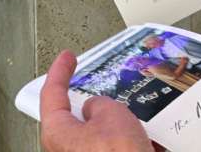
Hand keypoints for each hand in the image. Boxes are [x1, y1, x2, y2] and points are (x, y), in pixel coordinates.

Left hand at [40, 50, 158, 151]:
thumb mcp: (110, 113)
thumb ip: (99, 103)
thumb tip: (97, 108)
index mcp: (57, 134)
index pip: (52, 95)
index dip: (60, 71)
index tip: (67, 58)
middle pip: (76, 118)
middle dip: (97, 106)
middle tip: (109, 94)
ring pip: (101, 134)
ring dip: (121, 126)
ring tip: (139, 127)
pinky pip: (116, 147)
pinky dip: (131, 141)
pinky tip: (148, 142)